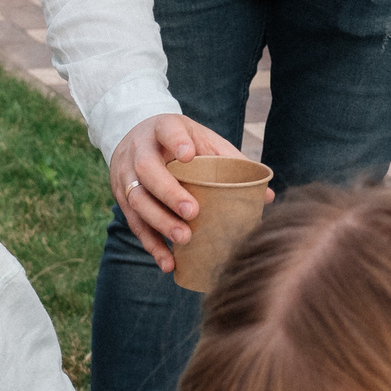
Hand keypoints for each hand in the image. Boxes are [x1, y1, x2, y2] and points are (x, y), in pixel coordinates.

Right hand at [106, 113, 261, 270]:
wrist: (137, 139)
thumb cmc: (181, 143)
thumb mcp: (203, 141)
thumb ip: (231, 163)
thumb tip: (268, 196)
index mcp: (161, 128)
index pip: (166, 130)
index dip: (176, 141)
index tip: (189, 155)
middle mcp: (139, 150)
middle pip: (147, 171)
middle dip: (169, 193)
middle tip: (193, 212)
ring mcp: (126, 175)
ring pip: (137, 200)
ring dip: (160, 222)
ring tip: (183, 238)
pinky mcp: (122, 198)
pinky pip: (134, 223)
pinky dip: (152, 244)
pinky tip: (168, 262)